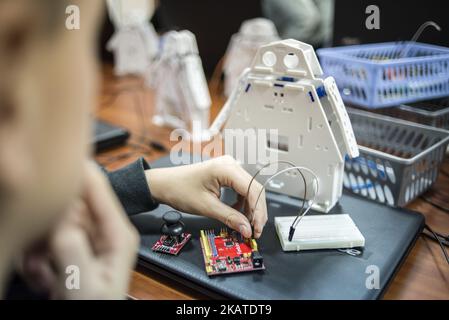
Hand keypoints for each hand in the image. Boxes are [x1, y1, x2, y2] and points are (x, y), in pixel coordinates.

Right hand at [20, 164, 138, 298]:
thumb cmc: (96, 309)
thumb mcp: (85, 283)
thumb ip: (72, 247)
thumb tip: (61, 217)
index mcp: (119, 235)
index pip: (100, 190)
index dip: (82, 171)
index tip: (66, 153)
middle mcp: (104, 231)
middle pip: (70, 206)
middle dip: (48, 230)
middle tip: (42, 257)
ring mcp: (87, 238)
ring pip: (54, 222)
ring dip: (40, 249)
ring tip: (45, 276)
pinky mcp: (73, 247)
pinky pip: (46, 238)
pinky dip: (38, 259)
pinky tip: (45, 279)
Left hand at [145, 156, 267, 237]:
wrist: (164, 184)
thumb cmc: (179, 189)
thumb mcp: (206, 207)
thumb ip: (229, 218)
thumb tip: (247, 229)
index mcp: (226, 169)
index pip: (253, 190)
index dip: (258, 212)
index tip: (256, 229)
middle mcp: (230, 164)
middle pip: (255, 189)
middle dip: (256, 212)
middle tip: (254, 230)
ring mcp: (229, 167)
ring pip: (250, 190)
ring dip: (250, 208)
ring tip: (245, 224)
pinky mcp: (226, 173)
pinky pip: (241, 188)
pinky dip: (242, 202)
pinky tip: (237, 213)